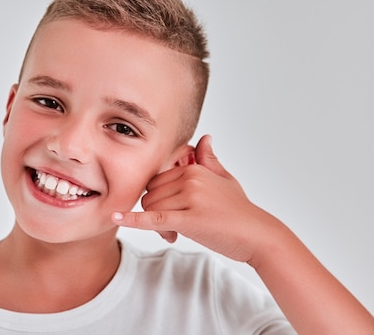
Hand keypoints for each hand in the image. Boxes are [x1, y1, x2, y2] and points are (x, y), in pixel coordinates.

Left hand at [112, 135, 279, 262]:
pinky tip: (116, 217)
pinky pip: (154, 218)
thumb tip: (205, 138)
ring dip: (157, 226)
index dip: (158, 199)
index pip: (156, 180)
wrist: (258, 235)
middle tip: (172, 228)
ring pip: (151, 208)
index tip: (171, 213)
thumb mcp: (225, 179)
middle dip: (155, 213)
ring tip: (175, 234)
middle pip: (150, 194)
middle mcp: (190, 179)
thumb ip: (209, 159)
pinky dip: (133, 219)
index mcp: (194, 168)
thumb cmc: (240, 210)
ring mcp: (190, 197)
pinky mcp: (189, 218)